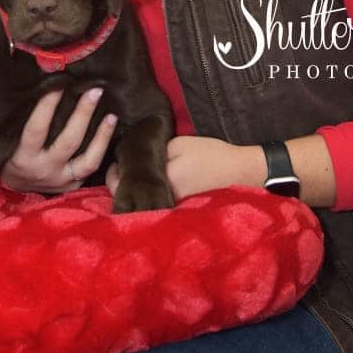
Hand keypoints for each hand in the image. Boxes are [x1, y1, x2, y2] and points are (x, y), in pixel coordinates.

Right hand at [0, 86, 117, 193]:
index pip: (37, 128)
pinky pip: (91, 168)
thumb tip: (45, 86)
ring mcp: (61, 180)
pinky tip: (110, 133)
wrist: (13, 188)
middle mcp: (44, 170)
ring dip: (102, 136)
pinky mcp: (73, 186)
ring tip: (112, 115)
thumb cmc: (9, 156)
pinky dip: (102, 150)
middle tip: (95, 91)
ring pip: (89, 160)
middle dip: (83, 114)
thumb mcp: (9, 140)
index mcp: (24, 156)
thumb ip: (24, 120)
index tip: (60, 83)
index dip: (48, 106)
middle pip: (69, 142)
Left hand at [105, 136, 264, 200]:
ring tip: (129, 180)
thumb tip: (134, 159)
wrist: (239, 172)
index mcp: (160, 180)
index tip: (113, 166)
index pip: (123, 185)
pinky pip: (156, 204)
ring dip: (134, 194)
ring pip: (143, 202)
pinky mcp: (179, 208)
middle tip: (117, 172)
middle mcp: (163, 198)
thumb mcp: (180, 145)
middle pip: (131, 198)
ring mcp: (171, 206)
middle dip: (121, 187)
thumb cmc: (210, 155)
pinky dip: (149, 198)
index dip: (113, 176)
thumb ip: (155, 152)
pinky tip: (148, 187)